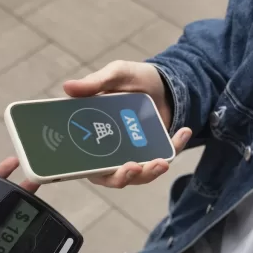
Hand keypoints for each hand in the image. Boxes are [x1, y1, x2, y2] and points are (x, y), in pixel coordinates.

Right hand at [61, 61, 190, 188]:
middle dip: (125, 176)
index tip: (104, 168)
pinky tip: (184, 131)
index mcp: (94, 140)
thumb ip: (94, 83)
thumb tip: (68, 87)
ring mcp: (136, 154)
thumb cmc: (129, 80)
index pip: (89, 165)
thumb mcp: (114, 75)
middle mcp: (112, 153)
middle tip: (135, 166)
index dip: (95, 172)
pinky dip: (175, 147)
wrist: (159, 80)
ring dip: (150, 172)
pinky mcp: (156, 152)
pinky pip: (165, 157)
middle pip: (115, 177)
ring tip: (161, 162)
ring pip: (140, 175)